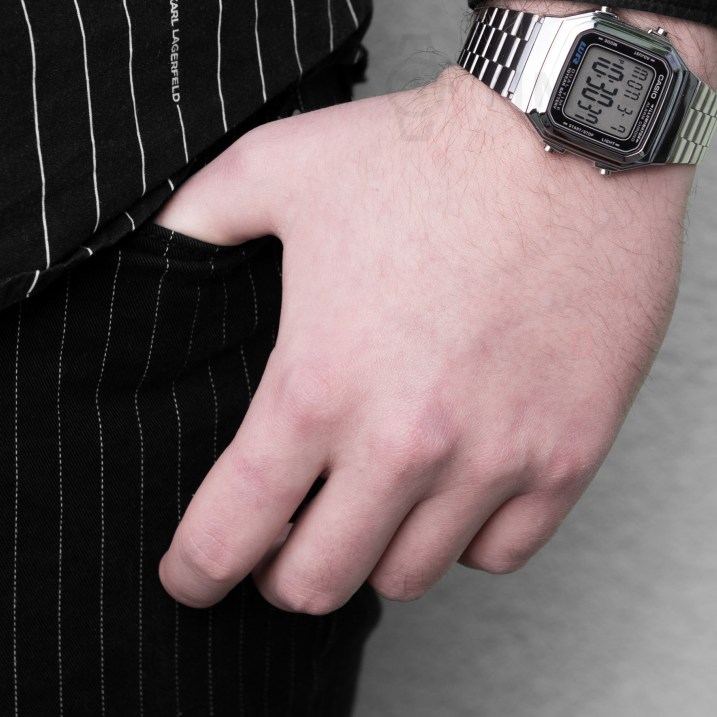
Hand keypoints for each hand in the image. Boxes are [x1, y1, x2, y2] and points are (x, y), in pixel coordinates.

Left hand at [155, 6, 716, 612]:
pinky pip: (503, 551)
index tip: (195, 573)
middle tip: (289, 533)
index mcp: (317, 386)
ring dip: (380, 547)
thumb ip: (193, 223)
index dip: (197, 569)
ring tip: (377, 499)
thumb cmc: (426, 151)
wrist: (565, 133)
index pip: (229, 537)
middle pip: (317, 583)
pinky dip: (471, 534)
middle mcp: (404, 442)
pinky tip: (459, 484)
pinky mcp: (569, 452)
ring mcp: (495, 456)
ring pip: (410, 575)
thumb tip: (147, 259)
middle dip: (283, 570)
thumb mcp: (278, 168)